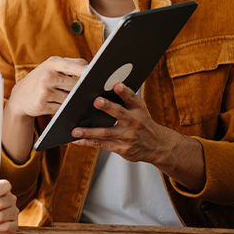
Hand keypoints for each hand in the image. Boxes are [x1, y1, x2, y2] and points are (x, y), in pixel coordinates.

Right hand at [3, 56, 87, 162]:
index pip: (71, 65)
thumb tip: (93, 67)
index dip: (83, 70)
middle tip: (90, 93)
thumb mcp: (52, 67)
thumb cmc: (41, 79)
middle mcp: (47, 75)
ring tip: (73, 100)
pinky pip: (61, 108)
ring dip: (73, 101)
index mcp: (52, 63)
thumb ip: (72, 64)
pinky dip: (65, 109)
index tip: (94, 74)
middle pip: (74, 85)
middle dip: (81, 90)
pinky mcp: (41, 104)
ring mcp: (43, 91)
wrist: (20, 97)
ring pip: (69, 98)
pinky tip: (62, 107)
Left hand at [71, 82, 204, 190]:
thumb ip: (125, 100)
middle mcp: (134, 122)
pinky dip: (87, 142)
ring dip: (89, 131)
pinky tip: (76, 140)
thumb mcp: (139, 109)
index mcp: (139, 108)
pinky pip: (101, 144)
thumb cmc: (142, 122)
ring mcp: (127, 136)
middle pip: (120, 113)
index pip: (132, 98)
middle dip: (108, 107)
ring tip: (75, 130)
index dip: (125, 91)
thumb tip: (103, 86)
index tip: (117, 85)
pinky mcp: (121, 148)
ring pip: (106, 132)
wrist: (157, 146)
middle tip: (96, 101)